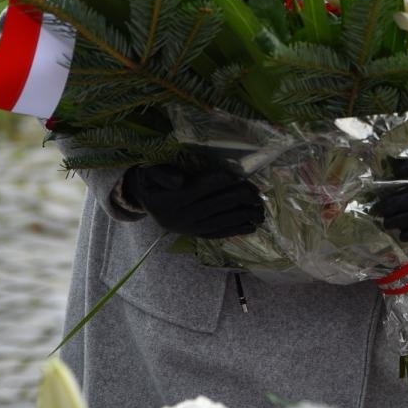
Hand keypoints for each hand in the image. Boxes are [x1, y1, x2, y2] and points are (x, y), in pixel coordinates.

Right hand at [122, 164, 263, 237]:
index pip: (201, 188)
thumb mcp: (149, 173)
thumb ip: (162, 174)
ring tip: (260, 211)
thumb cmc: (152, 182)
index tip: (239, 177)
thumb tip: (179, 180)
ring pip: (221, 222)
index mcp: (171, 200)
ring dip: (243, 216)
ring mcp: (190, 229)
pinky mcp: (196, 235)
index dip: (222, 181)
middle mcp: (182, 217)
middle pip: (216, 205)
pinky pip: (219, 234)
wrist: (147, 203)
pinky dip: (236, 230)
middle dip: (239, 198)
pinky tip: (252, 227)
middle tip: (257, 193)